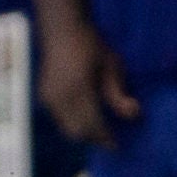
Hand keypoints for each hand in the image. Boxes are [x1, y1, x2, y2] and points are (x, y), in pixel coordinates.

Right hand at [37, 22, 138, 147]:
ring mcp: (48, 98)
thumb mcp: (112, 66)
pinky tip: (84, 115)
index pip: (93, 124)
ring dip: (82, 132)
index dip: (105, 138)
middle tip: (109, 139)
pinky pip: (59, 119)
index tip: (117, 146)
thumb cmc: (91, 44)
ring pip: (66, 127)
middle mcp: (59, 99)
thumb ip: (119, 94)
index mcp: (78, 91)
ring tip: (98, 129)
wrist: (61, 29)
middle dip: (93, 138)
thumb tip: (133, 115)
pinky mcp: (43, 96)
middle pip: (77, 131)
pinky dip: (72, 123)